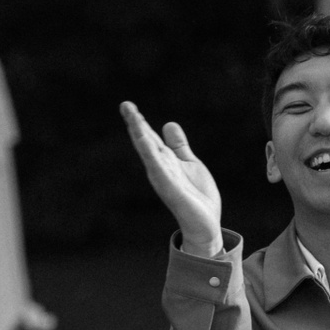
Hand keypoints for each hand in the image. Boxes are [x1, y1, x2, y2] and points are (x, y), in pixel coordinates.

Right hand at [120, 102, 223, 254]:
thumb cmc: (196, 197)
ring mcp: (163, 177)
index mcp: (165, 160)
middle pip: (145, 141)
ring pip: (148, 151)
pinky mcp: (170, 188)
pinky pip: (158, 168)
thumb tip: (168, 123)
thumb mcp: (189, 163)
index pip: (149, 137)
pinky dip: (149, 153)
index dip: (139, 121)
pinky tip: (144, 140)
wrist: (205, 225)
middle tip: (125, 104)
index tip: (128, 105)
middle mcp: (159, 167)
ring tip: (132, 116)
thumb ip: (178, 146)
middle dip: (135, 123)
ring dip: (139, 133)